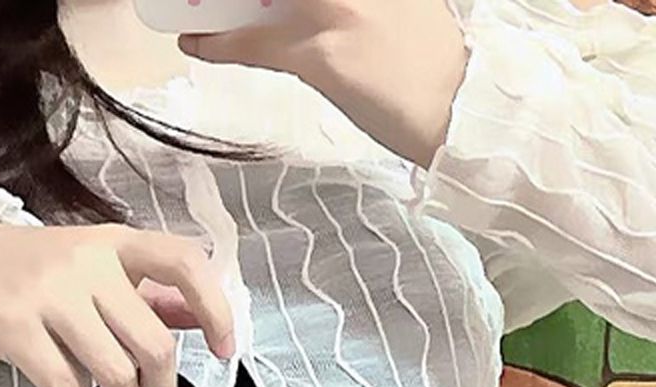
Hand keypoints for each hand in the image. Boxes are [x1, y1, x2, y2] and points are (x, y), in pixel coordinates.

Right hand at [0, 221, 235, 386]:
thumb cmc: (42, 271)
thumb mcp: (99, 266)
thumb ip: (148, 291)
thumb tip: (198, 317)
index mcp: (116, 244)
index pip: (183, 264)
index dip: (214, 309)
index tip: (223, 348)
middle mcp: (88, 266)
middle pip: (153, 343)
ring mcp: (52, 299)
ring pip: (115, 372)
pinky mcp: (20, 333)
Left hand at [180, 0, 470, 168]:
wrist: (461, 108)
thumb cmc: (433, 67)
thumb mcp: (402, 7)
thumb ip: (362, 0)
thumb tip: (323, 6)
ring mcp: (337, 8)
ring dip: (220, 1)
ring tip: (193, 6)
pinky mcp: (323, 53)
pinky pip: (257, 42)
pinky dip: (221, 42)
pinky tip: (198, 42)